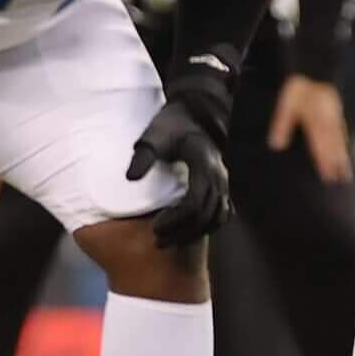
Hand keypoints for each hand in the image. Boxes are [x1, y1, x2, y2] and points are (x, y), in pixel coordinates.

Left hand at [128, 52, 237, 247]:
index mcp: (203, 164)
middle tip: (156, 240)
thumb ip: (143, 156)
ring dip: (194, 233)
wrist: (192, 114)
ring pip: (217, 218)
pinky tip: (188, 233)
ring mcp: (223, 182)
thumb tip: (130, 178)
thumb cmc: (170, 125)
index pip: (194, 203)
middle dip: (182, 232)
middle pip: (206, 215)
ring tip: (169, 241)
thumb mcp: (154, 136)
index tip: (154, 227)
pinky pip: (222, 214)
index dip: (175, 219)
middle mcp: (218, 176)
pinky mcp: (222, 186)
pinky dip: (208, 226)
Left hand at [268, 75, 352, 183]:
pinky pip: (343, 130)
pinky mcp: (337, 112)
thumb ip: (282, 124)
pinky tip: (345, 147)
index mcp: (315, 121)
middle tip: (342, 179)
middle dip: (337, 163)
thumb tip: (276, 145)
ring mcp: (334, 117)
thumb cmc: (299, 88)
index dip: (324, 161)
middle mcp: (327, 121)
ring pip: (340, 139)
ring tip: (346, 169)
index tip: (328, 175)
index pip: (320, 145)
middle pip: (333, 145)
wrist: (314, 68)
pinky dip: (345, 141)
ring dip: (343, 155)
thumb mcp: (286, 105)